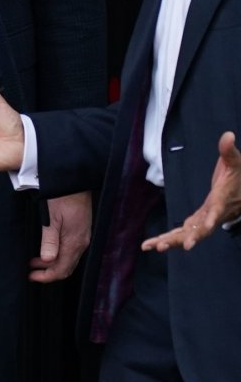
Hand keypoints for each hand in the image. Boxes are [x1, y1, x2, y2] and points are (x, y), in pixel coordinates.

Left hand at [30, 191, 90, 283]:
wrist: (75, 182)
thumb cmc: (62, 198)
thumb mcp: (51, 220)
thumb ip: (50, 241)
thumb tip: (48, 260)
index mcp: (74, 242)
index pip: (61, 269)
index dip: (46, 277)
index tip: (32, 277)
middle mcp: (81, 243)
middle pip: (66, 268)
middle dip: (48, 273)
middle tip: (31, 272)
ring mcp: (83, 237)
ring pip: (69, 260)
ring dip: (52, 264)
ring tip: (35, 262)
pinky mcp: (81, 232)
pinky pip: (71, 251)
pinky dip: (58, 256)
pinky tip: (48, 251)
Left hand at [142, 131, 240, 252]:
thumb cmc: (238, 176)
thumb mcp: (235, 162)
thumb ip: (229, 151)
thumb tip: (227, 135)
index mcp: (222, 200)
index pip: (217, 210)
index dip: (212, 217)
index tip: (207, 225)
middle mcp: (212, 215)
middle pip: (199, 230)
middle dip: (183, 238)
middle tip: (165, 246)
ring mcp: (204, 220)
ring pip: (187, 234)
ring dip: (169, 241)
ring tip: (150, 247)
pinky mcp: (197, 221)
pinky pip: (181, 232)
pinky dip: (168, 238)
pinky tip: (152, 244)